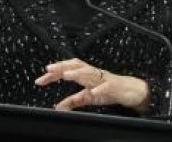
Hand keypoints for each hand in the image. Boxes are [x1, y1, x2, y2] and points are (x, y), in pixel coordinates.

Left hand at [34, 58, 149, 112]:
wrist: (131, 91)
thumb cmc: (109, 91)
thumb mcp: (88, 97)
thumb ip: (73, 100)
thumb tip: (58, 106)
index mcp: (86, 75)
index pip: (68, 69)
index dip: (54, 72)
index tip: (40, 79)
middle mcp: (94, 73)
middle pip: (77, 65)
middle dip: (63, 66)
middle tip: (49, 69)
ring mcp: (104, 78)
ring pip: (90, 72)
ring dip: (78, 73)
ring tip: (66, 75)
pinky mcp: (114, 85)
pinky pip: (106, 86)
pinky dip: (100, 88)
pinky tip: (93, 92)